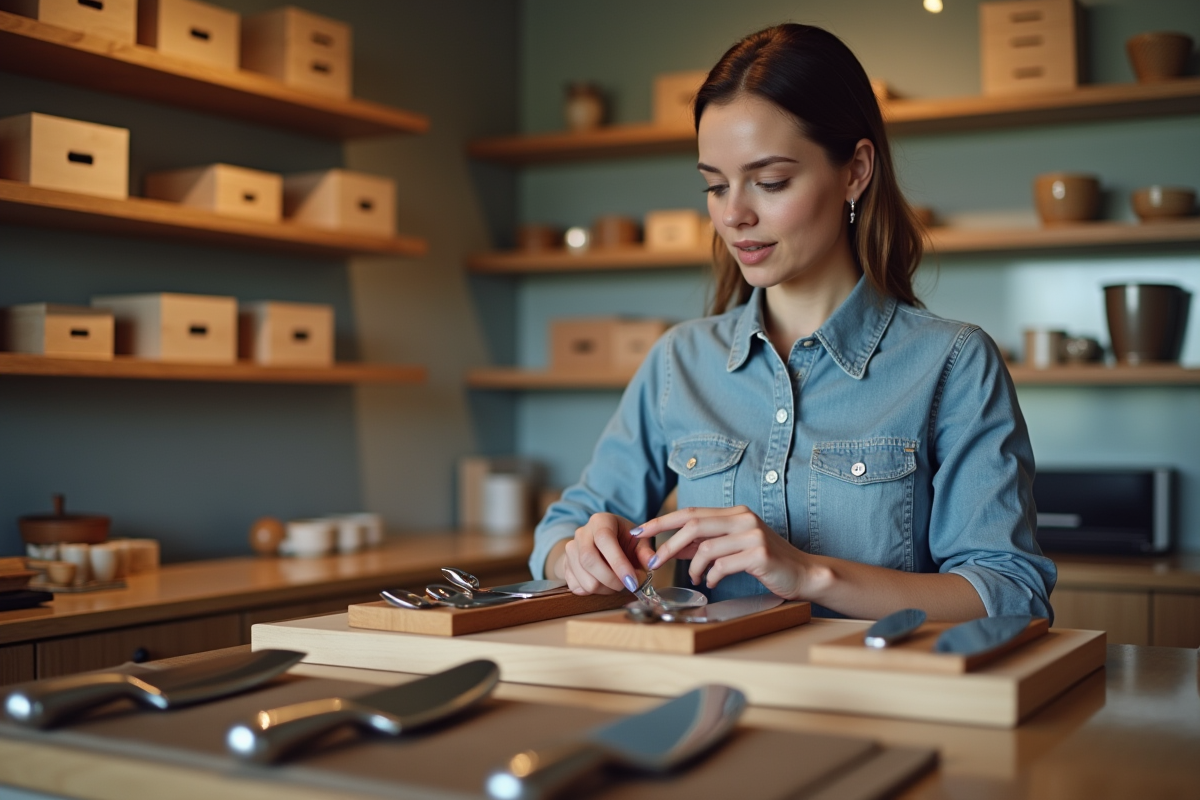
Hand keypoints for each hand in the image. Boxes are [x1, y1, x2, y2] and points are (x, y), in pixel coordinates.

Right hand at [555, 512, 655, 595]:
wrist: (601, 543)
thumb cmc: (623, 540)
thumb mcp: (638, 540)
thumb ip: (646, 551)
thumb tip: (652, 563)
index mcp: (600, 521)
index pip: (604, 540)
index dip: (618, 563)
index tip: (633, 581)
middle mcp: (581, 533)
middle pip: (588, 560)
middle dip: (611, 580)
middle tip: (628, 586)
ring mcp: (570, 550)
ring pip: (583, 578)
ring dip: (604, 589)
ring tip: (617, 584)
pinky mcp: (565, 566)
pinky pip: (576, 587)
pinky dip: (593, 592)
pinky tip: (604, 585)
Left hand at [632, 506, 830, 599]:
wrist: (803, 573)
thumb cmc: (766, 561)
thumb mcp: (733, 547)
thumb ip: (704, 544)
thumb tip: (671, 547)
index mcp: (735, 514)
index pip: (690, 512)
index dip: (661, 521)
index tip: (639, 531)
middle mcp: (743, 519)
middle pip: (693, 525)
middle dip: (668, 545)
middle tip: (653, 562)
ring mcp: (752, 535)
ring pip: (706, 547)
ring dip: (693, 567)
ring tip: (697, 579)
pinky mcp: (759, 554)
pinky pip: (722, 565)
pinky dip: (711, 576)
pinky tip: (712, 583)